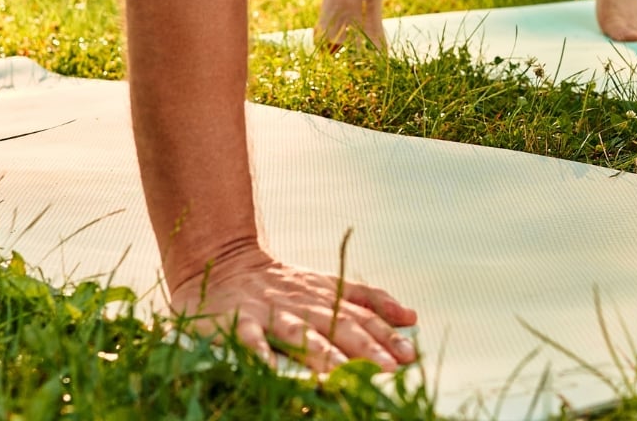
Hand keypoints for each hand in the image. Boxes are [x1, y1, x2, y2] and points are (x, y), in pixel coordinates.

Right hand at [170, 242, 419, 373]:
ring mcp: (272, 311)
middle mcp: (304, 303)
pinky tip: (273, 371)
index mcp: (327, 295)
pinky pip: (251, 339)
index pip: (363, 315)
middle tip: (388, 370)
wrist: (225, 261)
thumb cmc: (283, 283)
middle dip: (365, 349)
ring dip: (323, 355)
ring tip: (343, 375)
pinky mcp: (240, 321)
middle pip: (338, 326)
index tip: (409, 355)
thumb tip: (411, 317)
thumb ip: (369, 300)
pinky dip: (260, 355)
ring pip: (301, 334)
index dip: (386, 335)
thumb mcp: (328, 284)